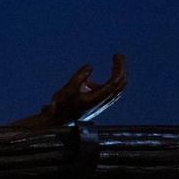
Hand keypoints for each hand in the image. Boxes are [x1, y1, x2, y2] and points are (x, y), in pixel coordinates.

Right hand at [12, 53, 127, 126]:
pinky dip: (106, 83)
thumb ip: (79, 77)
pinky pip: (107, 93)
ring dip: (117, 76)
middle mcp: (103, 102)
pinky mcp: (94, 106)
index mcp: (99, 97)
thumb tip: (89, 67)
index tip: (116, 55)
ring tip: (113, 65)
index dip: (119, 66)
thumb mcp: (68, 90)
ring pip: (116, 89)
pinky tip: (88, 83)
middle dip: (122, 69)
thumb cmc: (61, 108)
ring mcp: (100, 105)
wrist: (56, 123)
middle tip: (119, 57)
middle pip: (120, 84)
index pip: (116, 80)